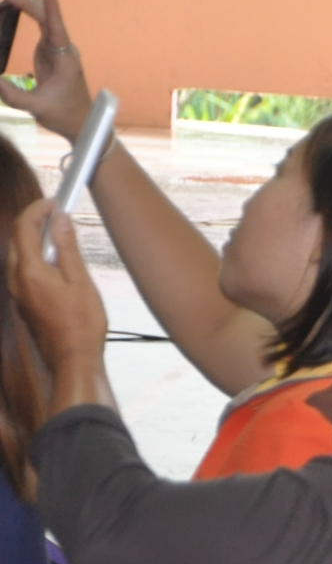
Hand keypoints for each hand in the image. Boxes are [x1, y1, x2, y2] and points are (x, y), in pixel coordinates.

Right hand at [0, 0, 94, 136]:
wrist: (80, 122)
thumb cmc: (63, 116)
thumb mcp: (37, 108)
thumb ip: (14, 96)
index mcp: (65, 61)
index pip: (58, 30)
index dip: (53, 9)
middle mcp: (64, 50)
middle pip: (47, 18)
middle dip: (27, 1)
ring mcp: (58, 49)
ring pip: (44, 19)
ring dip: (26, 4)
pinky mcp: (51, 50)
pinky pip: (41, 25)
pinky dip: (26, 13)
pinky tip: (12, 5)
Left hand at [7, 200, 106, 384]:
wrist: (72, 361)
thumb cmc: (81, 325)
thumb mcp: (81, 282)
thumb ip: (67, 248)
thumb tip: (60, 220)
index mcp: (30, 271)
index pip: (25, 228)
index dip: (38, 210)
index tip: (55, 202)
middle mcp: (17, 280)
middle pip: (17, 240)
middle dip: (34, 223)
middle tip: (57, 215)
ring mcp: (18, 293)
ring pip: (19, 256)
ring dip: (35, 241)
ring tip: (59, 238)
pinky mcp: (24, 303)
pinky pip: (24, 273)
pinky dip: (36, 260)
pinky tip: (56, 265)